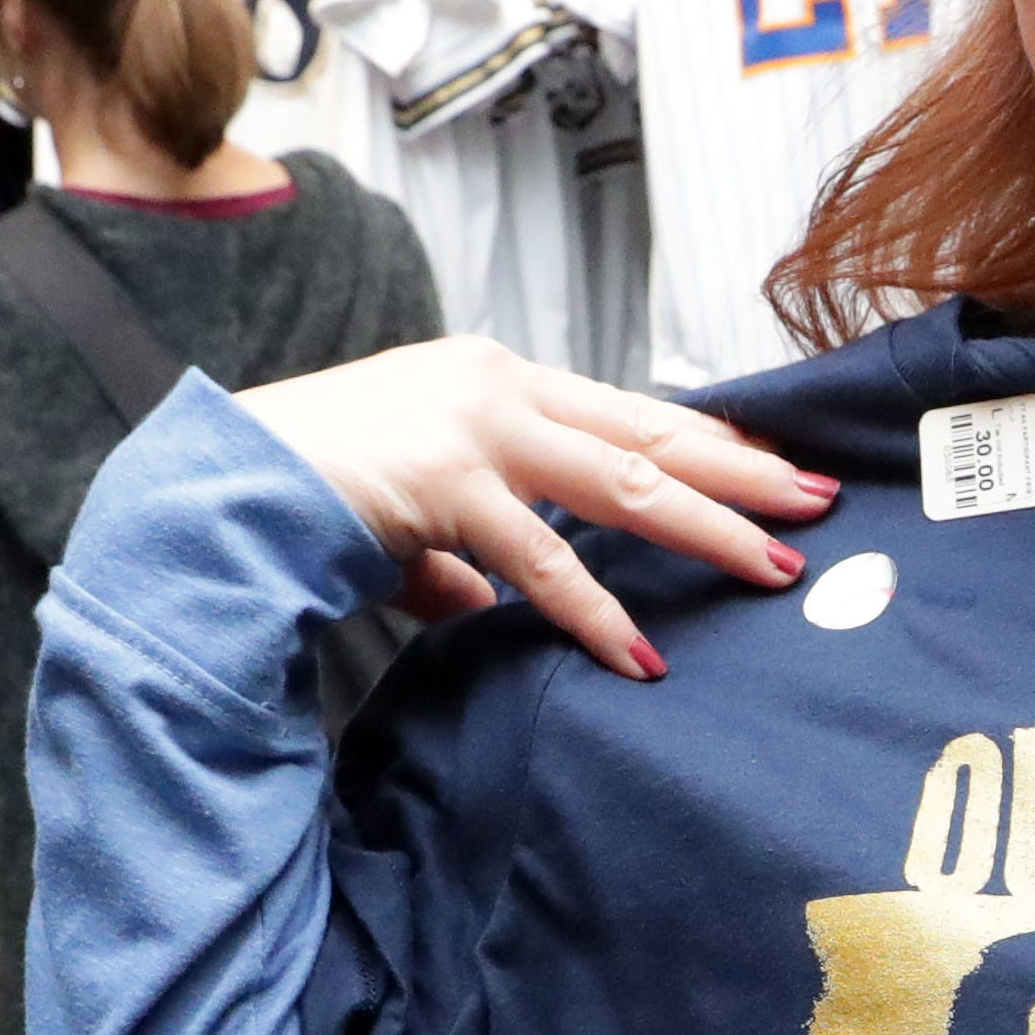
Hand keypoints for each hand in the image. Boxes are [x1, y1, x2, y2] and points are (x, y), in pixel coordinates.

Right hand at [239, 339, 838, 679]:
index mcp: (493, 378)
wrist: (219, 483)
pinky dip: (596, 613)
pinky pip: (542, 560)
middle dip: (741, 472)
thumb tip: (481, 603)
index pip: (626, 410)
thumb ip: (454, 552)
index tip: (775, 465)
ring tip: (770, 572)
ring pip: (622, 485)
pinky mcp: (445, 482)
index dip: (708, 439)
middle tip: (814, 502)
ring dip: (705, 533)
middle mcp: (495, 386)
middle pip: (648, 434)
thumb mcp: (405, 512)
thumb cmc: (305, 491)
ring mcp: (473, 428)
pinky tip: (639, 656)